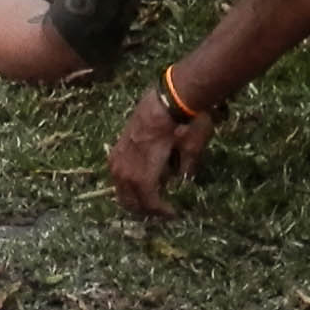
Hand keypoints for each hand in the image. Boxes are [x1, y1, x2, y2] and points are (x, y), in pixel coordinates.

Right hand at [110, 90, 211, 216]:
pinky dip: (128, 181)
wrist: (168, 95)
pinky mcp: (118, 147)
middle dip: (145, 208)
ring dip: (133, 196)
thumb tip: (182, 181)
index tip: (174, 213)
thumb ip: (186, 170)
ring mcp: (119, 158)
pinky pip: (118, 173)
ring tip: (149, 197)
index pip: (149, 202)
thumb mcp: (192, 151)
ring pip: (121, 188)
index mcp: (143, 176)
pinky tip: (140, 179)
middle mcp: (126, 171)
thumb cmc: (183, 124)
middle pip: (130, 200)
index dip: (161, 211)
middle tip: (160, 209)